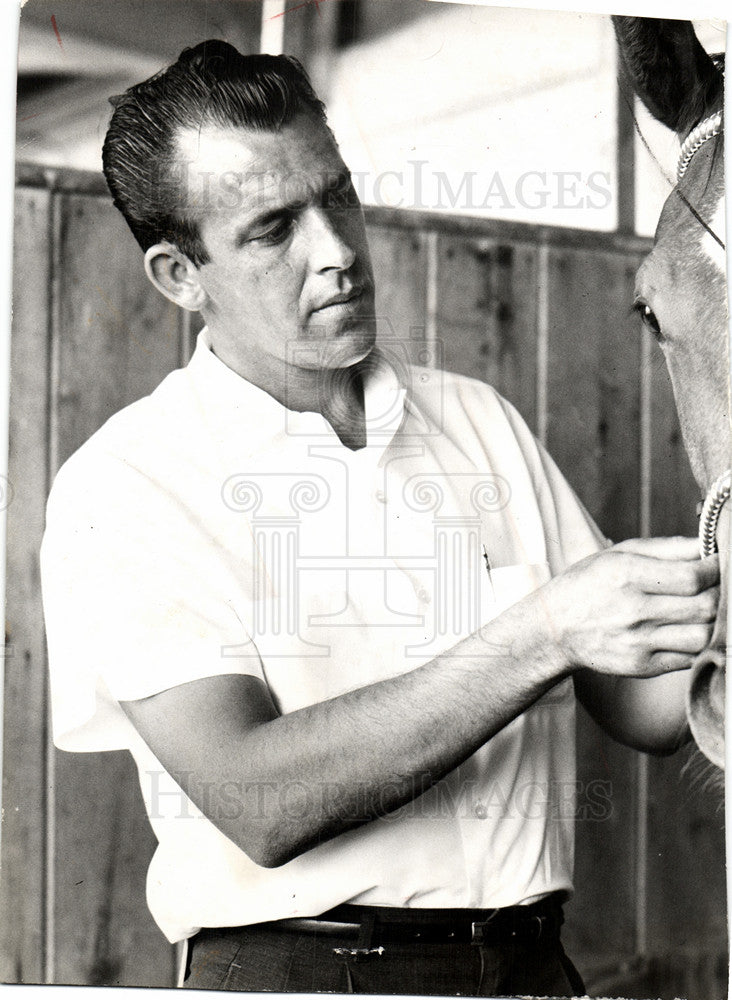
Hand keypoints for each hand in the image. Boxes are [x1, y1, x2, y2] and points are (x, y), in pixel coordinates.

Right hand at [538, 537, 718, 677]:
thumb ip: (665, 548)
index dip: (715, 570)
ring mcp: (639, 642)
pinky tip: (687, 629)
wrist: (555, 628)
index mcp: (627, 575)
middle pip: (704, 606)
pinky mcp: (642, 666)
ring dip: (712, 621)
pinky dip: (697, 643)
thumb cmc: (588, 584)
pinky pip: (688, 657)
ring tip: (703, 609)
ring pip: (702, 635)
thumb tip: (706, 545)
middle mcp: (633, 610)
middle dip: (719, 594)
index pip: (693, 576)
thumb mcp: (618, 554)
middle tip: (714, 586)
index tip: (716, 564)